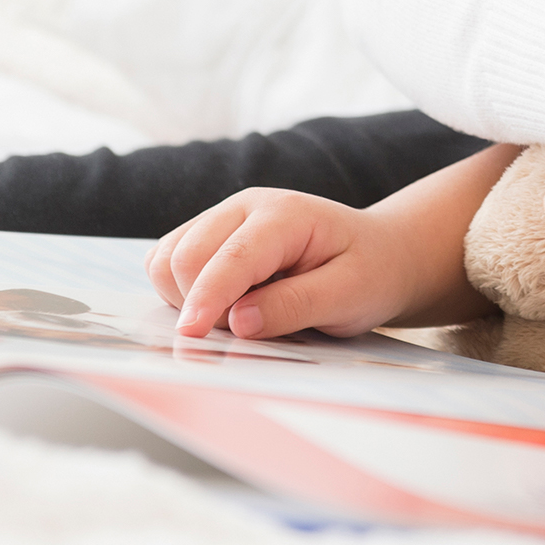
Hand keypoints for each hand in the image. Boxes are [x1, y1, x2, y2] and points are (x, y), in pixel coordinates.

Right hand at [146, 188, 422, 340]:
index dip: (207, 298)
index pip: (231, 257)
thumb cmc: (368, 273)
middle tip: (241, 331)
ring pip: (167, 259)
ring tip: (237, 314)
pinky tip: (223, 304)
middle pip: (184, 256)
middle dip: (197, 305)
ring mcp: (223, 219)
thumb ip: (295, 306)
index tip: (191, 336)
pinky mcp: (209, 237)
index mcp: (284, 215)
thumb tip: (239, 322)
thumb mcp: (349, 295)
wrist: (377, 254)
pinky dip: (181, 293)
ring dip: (185, 299)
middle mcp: (245, 207)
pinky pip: (168, 265)